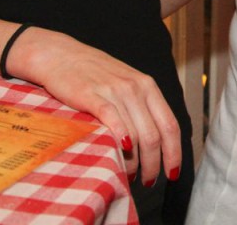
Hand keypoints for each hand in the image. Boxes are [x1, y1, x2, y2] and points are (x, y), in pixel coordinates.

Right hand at [13, 28, 181, 186]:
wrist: (61, 55)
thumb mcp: (127, 84)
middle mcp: (135, 88)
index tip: (172, 173)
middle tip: (147, 180)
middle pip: (154, 136)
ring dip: (134, 161)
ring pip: (135, 134)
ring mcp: (114, 91)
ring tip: (129, 175)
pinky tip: (121, 151)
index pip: (170, 125)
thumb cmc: (95, 74)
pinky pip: (112, 119)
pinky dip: (119, 137)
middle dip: (153, 164)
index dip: (174, 153)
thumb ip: (142, 107)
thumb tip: (157, 143)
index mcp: (148, 87)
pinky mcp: (91, 95)